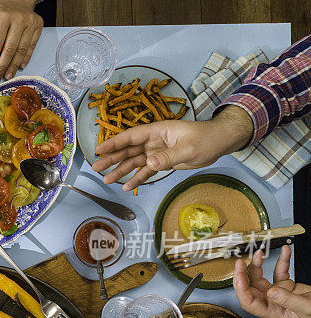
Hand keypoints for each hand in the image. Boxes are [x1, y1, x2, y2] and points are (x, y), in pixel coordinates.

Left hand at [0, 0, 43, 80]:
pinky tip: (19, 67)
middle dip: (3, 66)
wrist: (18, 0)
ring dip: (14, 65)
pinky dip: (25, 58)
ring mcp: (30, 22)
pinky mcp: (38, 26)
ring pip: (22, 50)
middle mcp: (19, 19)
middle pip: (10, 49)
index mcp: (3, 16)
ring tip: (7, 75)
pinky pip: (32, 46)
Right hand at [92, 105, 253, 190]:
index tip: (98, 149)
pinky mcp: (162, 162)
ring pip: (134, 161)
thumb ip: (168, 156)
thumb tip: (149, 163)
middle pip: (128, 150)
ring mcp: (157, 151)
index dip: (114, 143)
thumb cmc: (207, 139)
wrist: (220, 143)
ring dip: (121, 170)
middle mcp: (154, 141)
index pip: (131, 137)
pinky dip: (137, 178)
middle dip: (112, 158)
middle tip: (96, 167)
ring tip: (106, 180)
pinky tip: (127, 186)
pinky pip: (146, 171)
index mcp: (158, 131)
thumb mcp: (189, 148)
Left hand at [233, 246, 310, 317]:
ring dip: (258, 264)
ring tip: (260, 253)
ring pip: (260, 277)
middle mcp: (270, 301)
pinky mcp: (285, 284)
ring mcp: (277, 292)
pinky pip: (279, 270)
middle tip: (240, 262)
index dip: (241, 289)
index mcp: (271, 311)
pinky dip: (282, 261)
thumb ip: (288, 300)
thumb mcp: (305, 308)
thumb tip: (271, 292)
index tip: (240, 275)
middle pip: (249, 287)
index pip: (248, 302)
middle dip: (243, 274)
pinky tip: (285, 251)